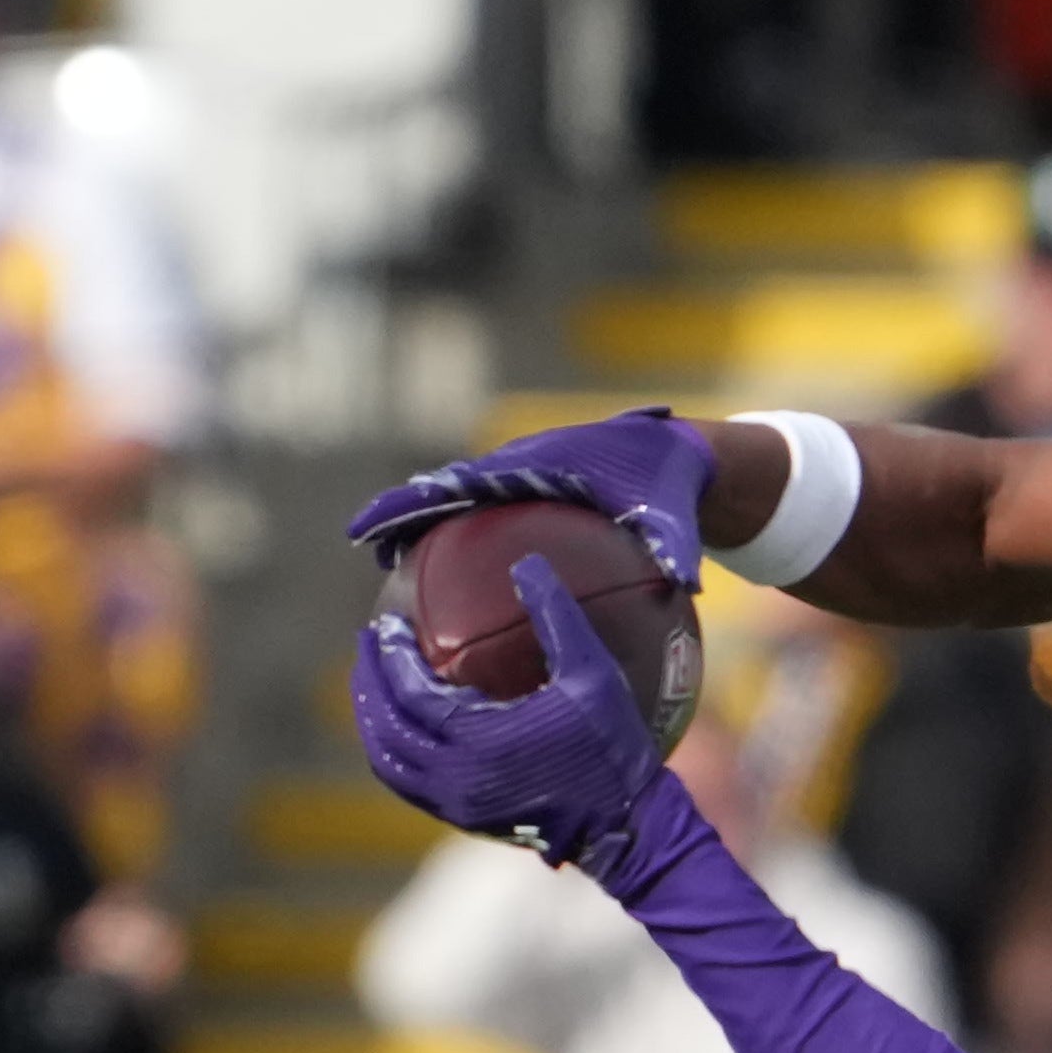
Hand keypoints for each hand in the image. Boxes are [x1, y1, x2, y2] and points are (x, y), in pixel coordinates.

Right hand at [345, 408, 715, 593]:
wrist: (682, 454)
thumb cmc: (674, 480)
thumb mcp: (674, 509)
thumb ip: (674, 542)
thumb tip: (686, 581)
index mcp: (538, 464)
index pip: (462, 482)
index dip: (416, 501)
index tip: (376, 525)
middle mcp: (519, 467)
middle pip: (446, 490)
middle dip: (403, 513)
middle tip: (366, 544)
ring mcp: (521, 480)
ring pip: (461, 504)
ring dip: (426, 529)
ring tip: (392, 574)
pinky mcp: (530, 495)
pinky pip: (489, 519)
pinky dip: (467, 544)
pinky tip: (458, 598)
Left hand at [350, 562, 675, 874]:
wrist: (624, 825)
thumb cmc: (612, 747)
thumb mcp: (593, 674)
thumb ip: (557, 617)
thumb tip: (527, 564)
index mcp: (475, 739)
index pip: (410, 692)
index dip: (392, 655)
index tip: (388, 624)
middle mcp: (455, 775)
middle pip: (385, 725)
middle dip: (370, 681)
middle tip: (370, 644)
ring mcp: (455, 802)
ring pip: (388, 759)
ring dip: (373, 719)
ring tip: (375, 685)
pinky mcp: (464, 817)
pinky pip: (407, 783)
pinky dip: (392, 751)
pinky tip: (401, 728)